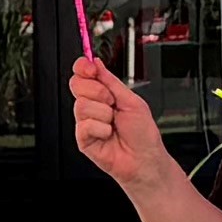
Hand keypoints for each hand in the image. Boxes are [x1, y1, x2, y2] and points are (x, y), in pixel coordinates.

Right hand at [70, 57, 167, 187]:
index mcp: (103, 94)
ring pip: (81, 105)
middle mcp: (92, 106)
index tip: (90, 68)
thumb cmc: (142, 134)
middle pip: (76, 85)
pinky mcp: (83, 138)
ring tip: (113, 123)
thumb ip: (111, 81)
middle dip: (97, 91)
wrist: (144, 159)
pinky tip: (108, 135)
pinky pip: (85, 125)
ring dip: (104, 114)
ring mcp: (86, 122)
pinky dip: (101, 129)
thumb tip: (96, 63)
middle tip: (112, 103)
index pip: (83, 73)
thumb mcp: (131, 100)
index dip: (83, 67)